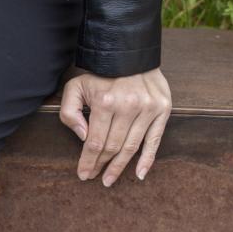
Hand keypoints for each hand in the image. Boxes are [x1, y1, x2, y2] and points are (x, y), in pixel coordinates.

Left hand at [59, 68, 171, 185]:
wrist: (131, 52)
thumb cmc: (100, 74)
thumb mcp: (76, 87)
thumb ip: (70, 112)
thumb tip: (82, 137)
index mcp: (106, 102)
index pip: (95, 142)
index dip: (88, 161)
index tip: (83, 174)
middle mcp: (129, 106)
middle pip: (112, 147)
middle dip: (101, 165)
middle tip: (93, 177)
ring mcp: (148, 108)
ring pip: (131, 147)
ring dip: (119, 167)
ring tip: (109, 179)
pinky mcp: (162, 109)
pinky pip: (155, 140)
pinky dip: (147, 160)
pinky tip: (139, 174)